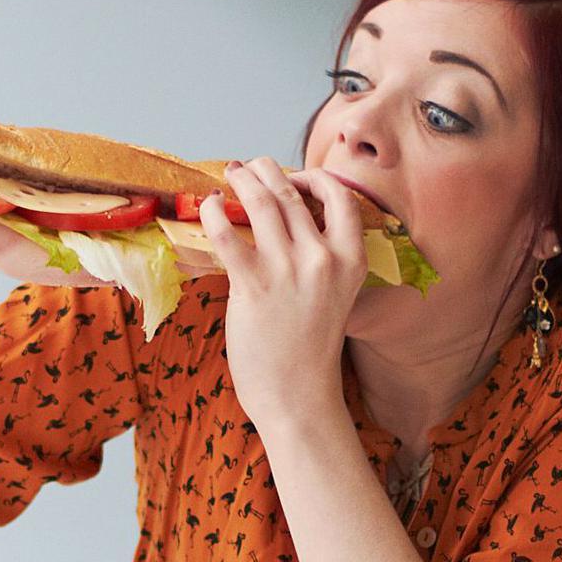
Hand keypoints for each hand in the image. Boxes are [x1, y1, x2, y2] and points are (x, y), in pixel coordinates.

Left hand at [200, 158, 367, 423]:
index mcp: (351, 259)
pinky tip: (211, 204)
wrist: (298, 394)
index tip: (293, 176)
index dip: (313, 177)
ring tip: (230, 174)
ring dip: (242, 180)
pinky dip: (215, 211)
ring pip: (263, 202)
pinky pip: (229, 232)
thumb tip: (286, 219)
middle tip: (248, 166)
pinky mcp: (254, 284)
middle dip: (266, 170)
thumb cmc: (309, 347)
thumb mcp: (333, 293)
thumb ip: (319, 256)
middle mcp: (323, 258)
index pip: (340, 195)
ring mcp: (289, 270)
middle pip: (292, 193)